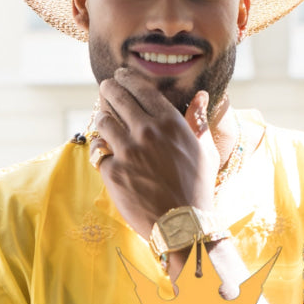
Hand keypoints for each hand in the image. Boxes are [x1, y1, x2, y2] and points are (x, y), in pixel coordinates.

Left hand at [89, 69, 218, 238]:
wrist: (183, 226)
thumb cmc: (198, 189)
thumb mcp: (205, 152)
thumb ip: (197, 122)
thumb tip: (201, 96)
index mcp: (170, 123)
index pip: (142, 89)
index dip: (127, 79)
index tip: (121, 76)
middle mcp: (147, 132)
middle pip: (117, 98)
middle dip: (109, 89)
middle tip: (106, 87)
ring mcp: (127, 151)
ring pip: (103, 122)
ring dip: (102, 119)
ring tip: (104, 120)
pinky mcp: (113, 172)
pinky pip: (99, 152)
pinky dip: (101, 150)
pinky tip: (104, 150)